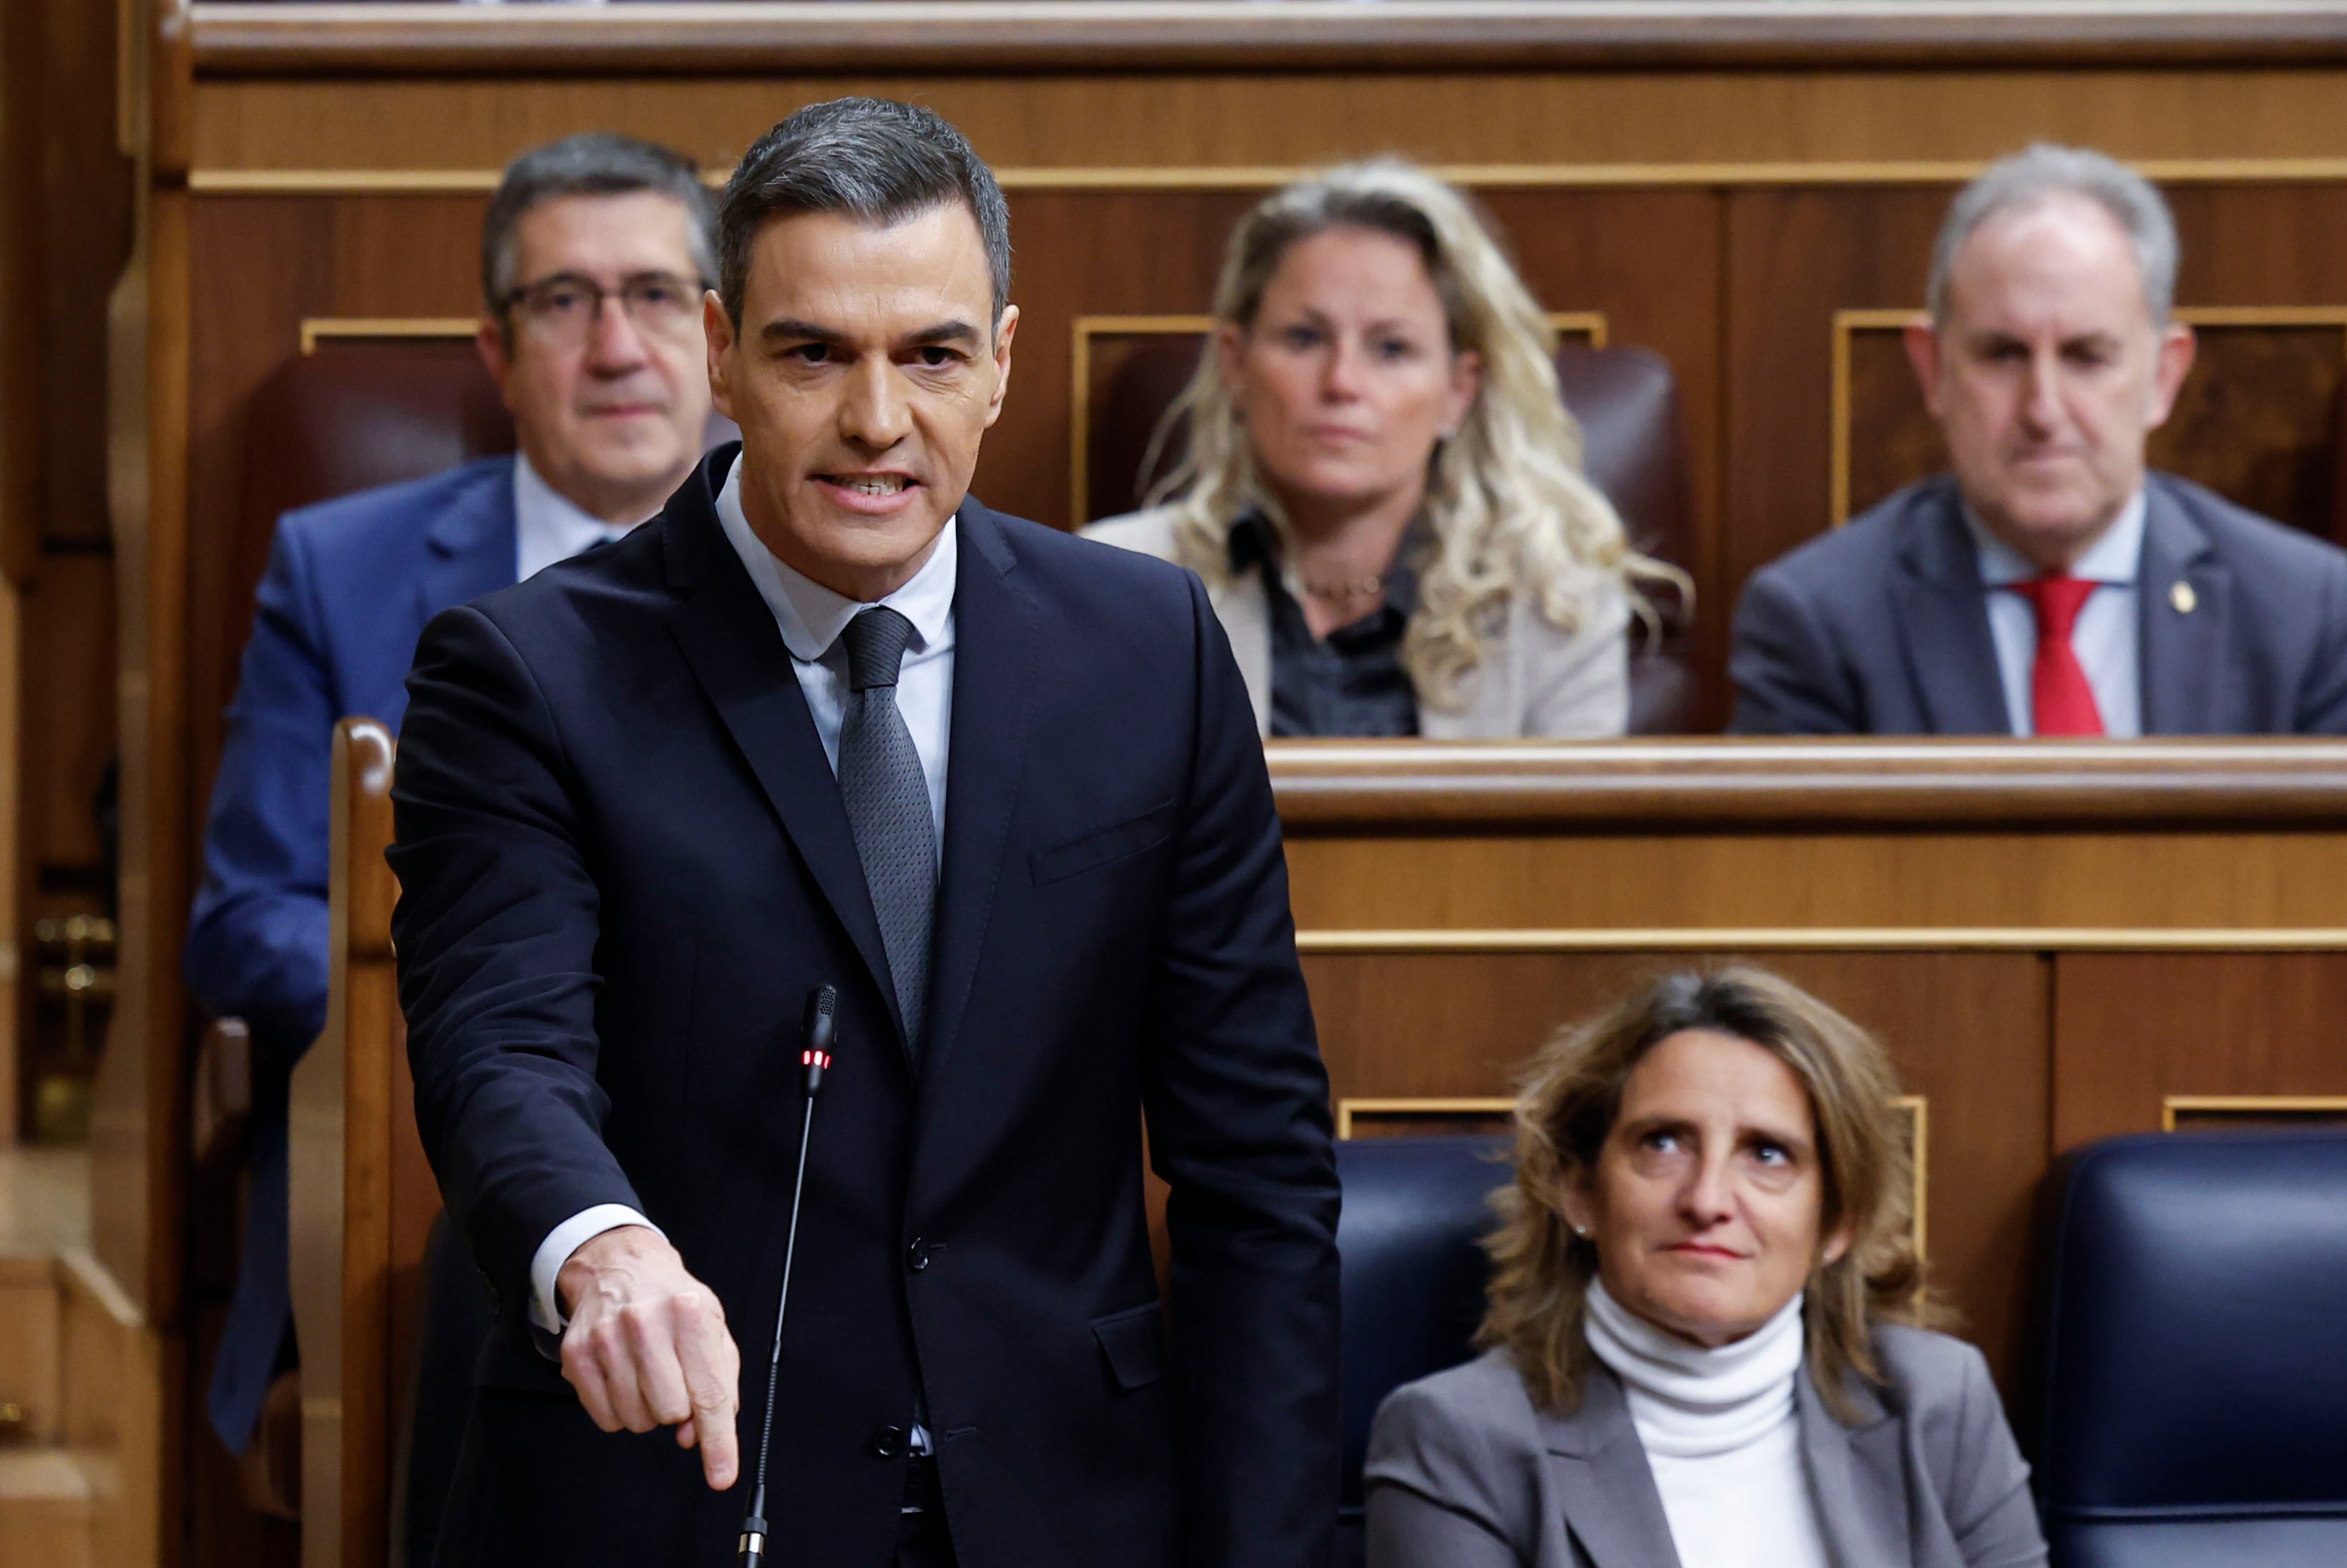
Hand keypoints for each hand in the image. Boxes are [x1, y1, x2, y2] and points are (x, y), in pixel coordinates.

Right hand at [557, 1225, 741, 1488]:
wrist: (621, 1266)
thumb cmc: (674, 1301)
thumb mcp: (713, 1329)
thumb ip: (720, 1384)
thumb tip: (696, 1435)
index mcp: (692, 1313)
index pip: (709, 1393)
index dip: (718, 1442)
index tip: (721, 1475)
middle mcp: (647, 1323)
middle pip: (671, 1412)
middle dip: (678, 1408)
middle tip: (673, 1378)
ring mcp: (607, 1338)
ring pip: (637, 1420)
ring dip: (648, 1410)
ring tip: (648, 1373)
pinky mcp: (577, 1354)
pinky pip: (605, 1419)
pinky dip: (620, 1410)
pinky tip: (624, 1378)